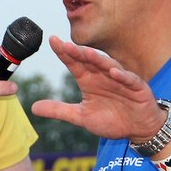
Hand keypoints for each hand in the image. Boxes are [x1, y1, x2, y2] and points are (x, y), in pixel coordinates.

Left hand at [30, 36, 164, 142]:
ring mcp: (120, 80)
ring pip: (108, 66)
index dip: (64, 53)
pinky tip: (113, 72)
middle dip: (78, 53)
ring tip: (86, 53)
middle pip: (89, 61)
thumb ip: (59, 111)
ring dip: (98, 59)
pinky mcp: (137, 87)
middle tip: (65, 44)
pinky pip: (129, 80)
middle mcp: (103, 76)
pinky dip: (122, 76)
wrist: (138, 129)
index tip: (52, 41)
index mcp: (89, 81)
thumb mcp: (81, 117)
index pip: (74, 64)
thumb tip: (33, 108)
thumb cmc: (112, 119)